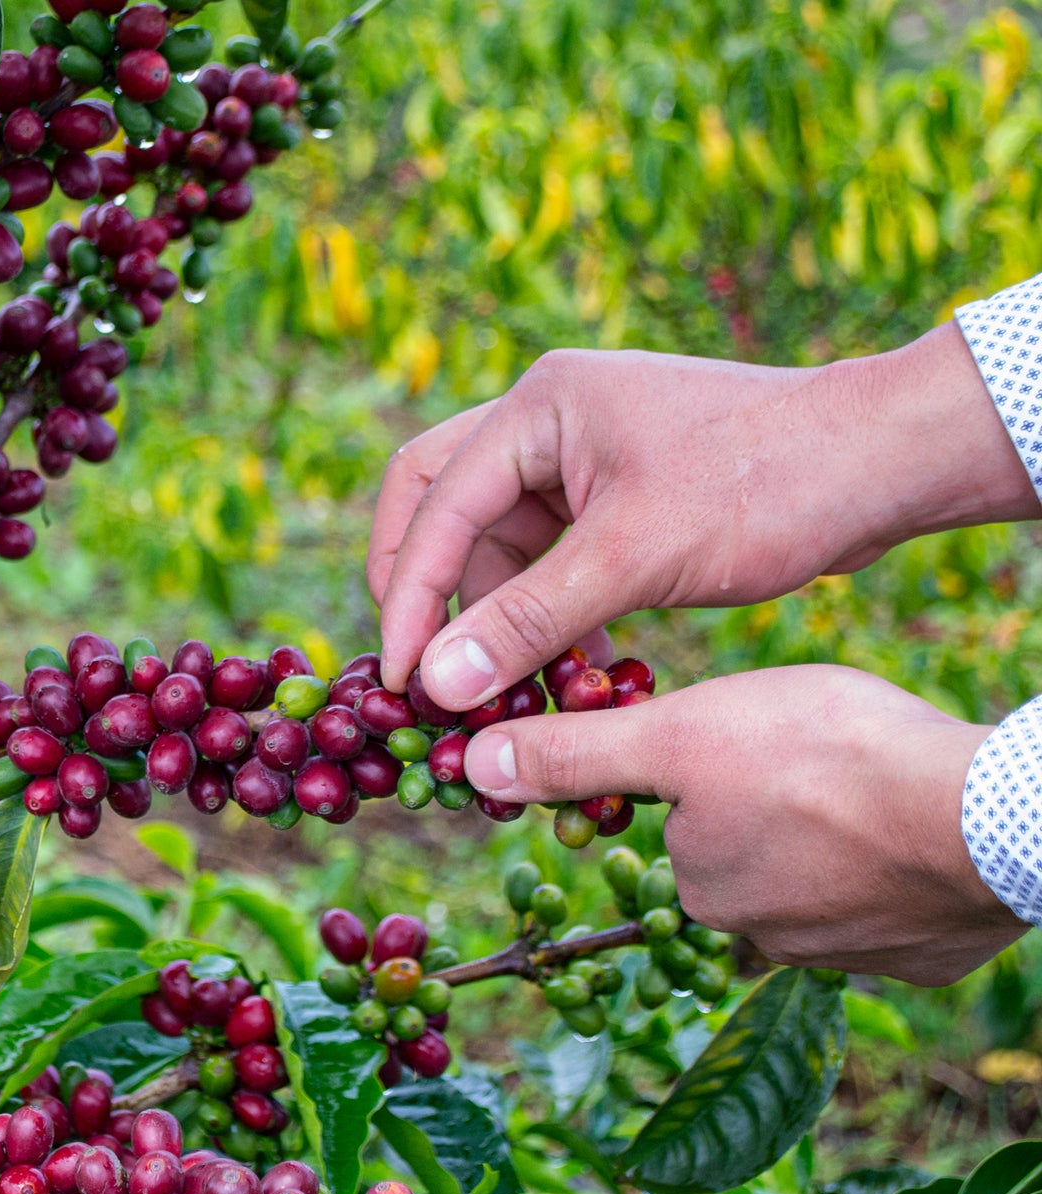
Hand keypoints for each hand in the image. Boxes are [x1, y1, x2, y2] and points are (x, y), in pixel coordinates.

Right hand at [366, 323, 1031, 708]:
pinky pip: (548, 557)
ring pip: (496, 540)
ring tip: (507, 690)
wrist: (884, 465)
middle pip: (438, 504)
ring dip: (496, 614)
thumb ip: (527, 622)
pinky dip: (547, 614)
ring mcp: (581, 455)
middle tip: (422, 668)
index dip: (411, 598)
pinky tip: (568, 671)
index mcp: (538, 406)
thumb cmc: (764, 488)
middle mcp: (546, 420)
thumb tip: (438, 687)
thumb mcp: (634, 558)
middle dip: (427, 591)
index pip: (435, 504)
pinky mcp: (617, 494)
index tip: (406, 680)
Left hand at [460, 665, 1024, 984]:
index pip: (686, 829)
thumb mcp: (679, 733)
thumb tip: (471, 771)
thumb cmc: (825, 757)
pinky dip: (901, 865)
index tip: (758, 747)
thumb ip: (576, 755)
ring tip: (872, 784)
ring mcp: (851, 957)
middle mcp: (765, 942)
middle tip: (820, 757)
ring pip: (822, 880)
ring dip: (838, 836)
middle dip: (774, 807)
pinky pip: (895, 903)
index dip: (711, 776)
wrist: (987, 815)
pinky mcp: (925, 957)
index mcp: (702, 890)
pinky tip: (917, 825)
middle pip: (751, 858)